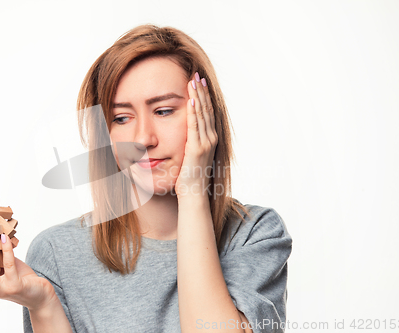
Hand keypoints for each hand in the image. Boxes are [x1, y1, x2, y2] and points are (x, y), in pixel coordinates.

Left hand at [174, 72, 217, 198]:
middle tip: (197, 75)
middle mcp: (211, 139)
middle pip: (206, 109)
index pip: (208, 113)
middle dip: (201, 91)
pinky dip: (194, 113)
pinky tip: (192, 101)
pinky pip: (195, 127)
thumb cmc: (190, 178)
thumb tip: (186, 135)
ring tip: (194, 81)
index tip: (199, 82)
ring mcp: (205, 143)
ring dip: (197, 97)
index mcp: (210, 139)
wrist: (194, 194)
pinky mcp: (197, 149)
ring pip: (202, 115)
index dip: (204, 97)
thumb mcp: (192, 156)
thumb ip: (191, 143)